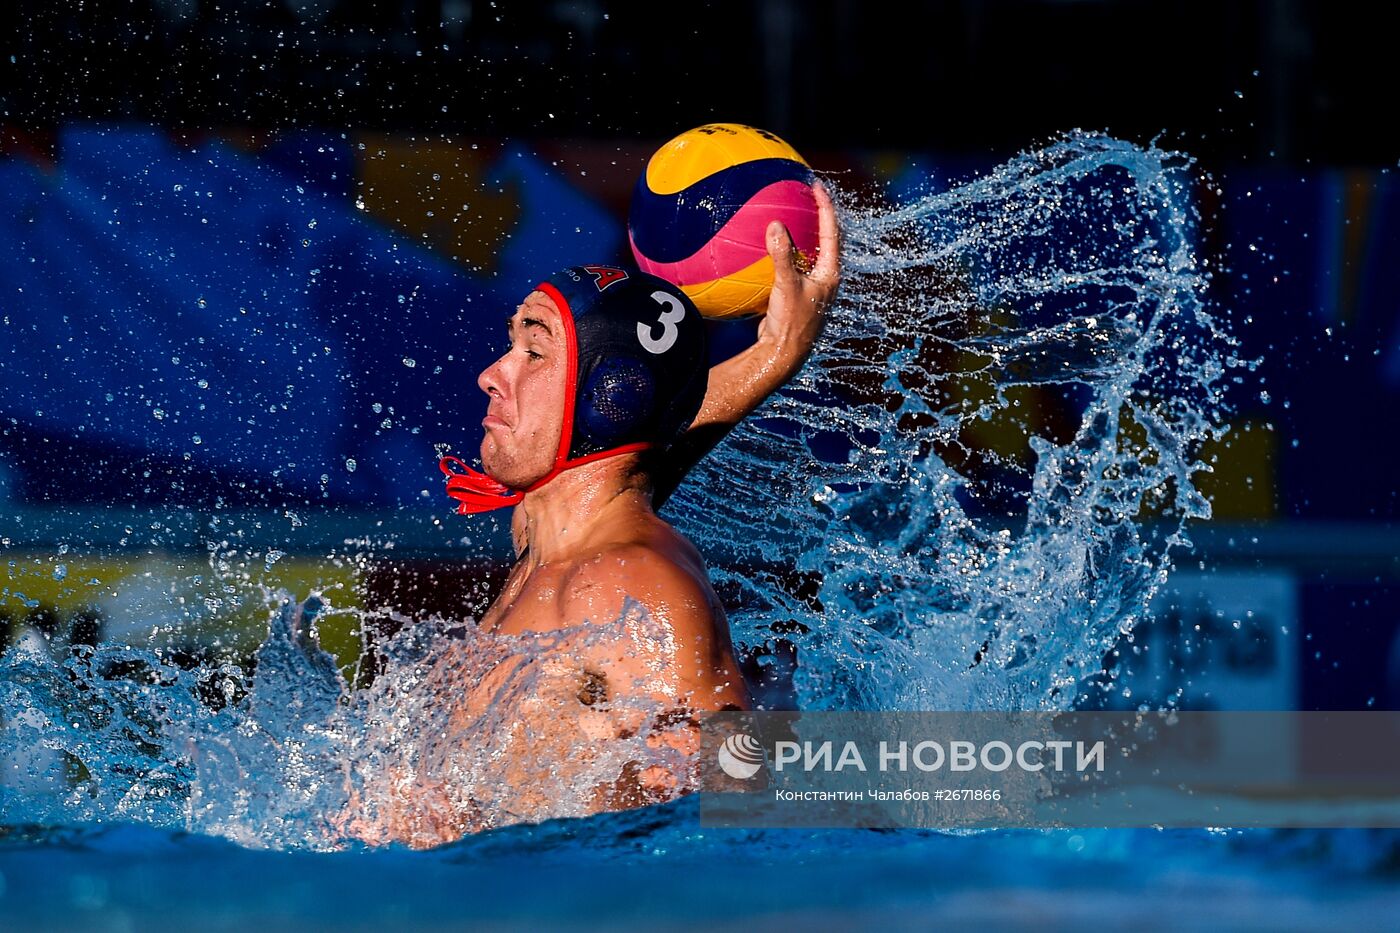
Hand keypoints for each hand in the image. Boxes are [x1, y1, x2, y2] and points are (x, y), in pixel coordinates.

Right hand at [757, 178, 842, 370]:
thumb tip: (774, 225)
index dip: (825, 207)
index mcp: (830, 274)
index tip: (816, 186)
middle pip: (825, 240)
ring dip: (802, 234)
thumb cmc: (790, 323)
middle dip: (818, 216)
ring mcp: (811, 288)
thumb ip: (781, 255)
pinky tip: (766, 249)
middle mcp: (824, 280)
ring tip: (789, 214)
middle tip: (806, 195)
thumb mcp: (786, 286)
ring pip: (809, 254)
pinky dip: (783, 253)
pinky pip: (792, 267)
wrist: (783, 354)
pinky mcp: (796, 296)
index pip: (831, 232)